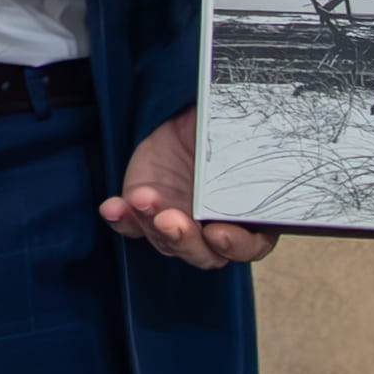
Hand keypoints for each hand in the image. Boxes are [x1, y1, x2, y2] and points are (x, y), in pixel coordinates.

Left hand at [98, 108, 275, 269]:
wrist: (191, 120)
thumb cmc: (226, 131)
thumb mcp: (244, 140)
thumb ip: (253, 157)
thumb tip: (260, 154)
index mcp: (248, 217)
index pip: (248, 246)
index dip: (236, 246)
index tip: (219, 233)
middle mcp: (213, 229)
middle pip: (203, 254)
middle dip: (185, 240)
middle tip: (171, 220)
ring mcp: (178, 223)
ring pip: (165, 241)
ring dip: (151, 223)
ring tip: (143, 199)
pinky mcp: (146, 213)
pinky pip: (132, 225)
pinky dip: (123, 219)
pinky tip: (114, 208)